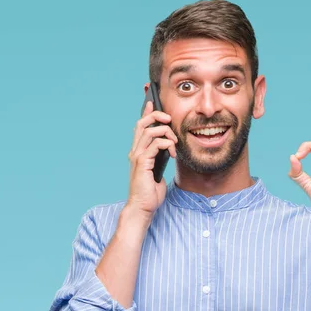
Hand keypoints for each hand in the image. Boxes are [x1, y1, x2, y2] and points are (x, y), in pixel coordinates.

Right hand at [127, 100, 176, 217]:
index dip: (146, 112)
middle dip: (157, 116)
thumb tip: (168, 147)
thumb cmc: (150, 192)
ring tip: (174, 142)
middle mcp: (135, 151)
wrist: (143, 207)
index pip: (140, 126)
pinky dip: (166, 144)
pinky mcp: (142, 163)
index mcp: (138, 152)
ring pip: (150, 131)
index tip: (153, 102)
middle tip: (169, 118)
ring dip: (166, 132)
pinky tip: (173, 153)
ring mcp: (137, 157)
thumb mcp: (158, 170)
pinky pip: (155, 144)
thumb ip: (159, 157)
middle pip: (142, 123)